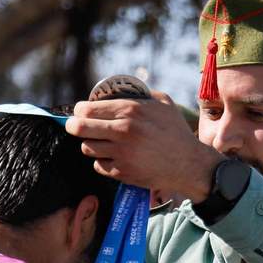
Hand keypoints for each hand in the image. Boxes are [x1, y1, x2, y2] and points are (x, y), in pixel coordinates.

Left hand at [66, 96, 220, 202]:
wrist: (188, 163)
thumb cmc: (176, 131)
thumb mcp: (163, 102)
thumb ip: (140, 94)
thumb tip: (118, 90)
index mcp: (131, 110)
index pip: (87, 108)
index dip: (80, 110)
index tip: (81, 112)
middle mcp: (123, 130)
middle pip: (80, 128)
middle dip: (74, 126)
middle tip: (75, 127)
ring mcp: (122, 153)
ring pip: (87, 148)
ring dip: (91, 144)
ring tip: (100, 143)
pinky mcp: (122, 172)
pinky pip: (98, 166)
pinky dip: (103, 162)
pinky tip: (113, 158)